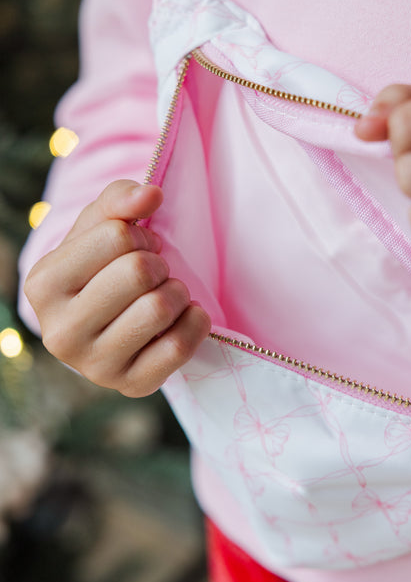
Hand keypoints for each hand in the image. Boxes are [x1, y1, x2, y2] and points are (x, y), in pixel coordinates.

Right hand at [24, 180, 209, 396]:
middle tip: (154, 271)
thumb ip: (121, 199)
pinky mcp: (130, 386)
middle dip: (158, 263)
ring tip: (166, 293)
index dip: (138, 234)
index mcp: (43, 285)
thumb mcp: (100, 226)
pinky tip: (184, 316)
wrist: (107, 324)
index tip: (136, 246)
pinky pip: (179, 346)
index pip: (116, 236)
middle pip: (139, 272)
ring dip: (177, 291)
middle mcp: (60, 332)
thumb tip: (151, 194)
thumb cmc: (102, 267)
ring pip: (160, 308)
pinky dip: (195, 322)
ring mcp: (94, 366)